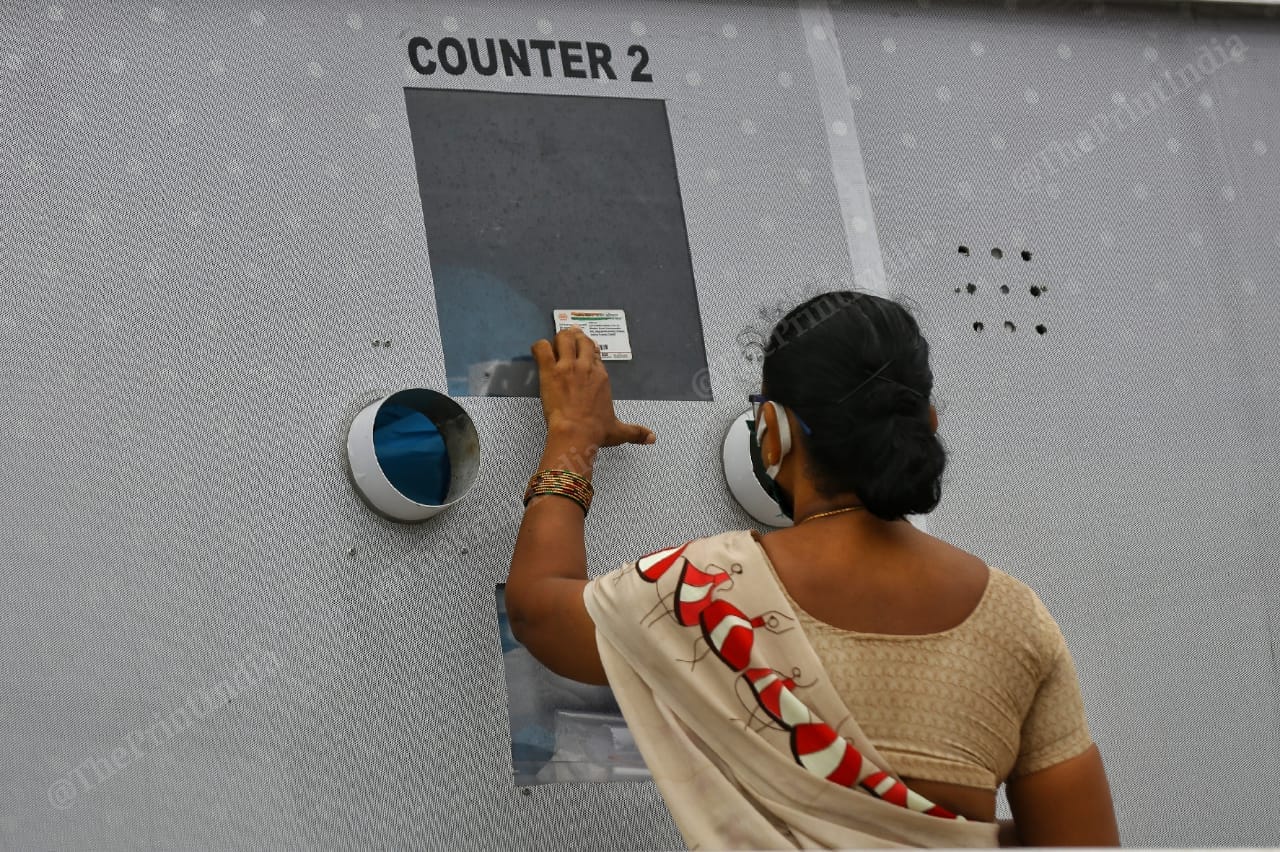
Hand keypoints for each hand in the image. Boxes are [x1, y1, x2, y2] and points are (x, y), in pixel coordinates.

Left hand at [530, 328, 655, 446]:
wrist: (576, 434)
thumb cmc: (596, 432)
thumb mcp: (619, 431)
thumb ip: (636, 432)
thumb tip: (652, 439)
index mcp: (601, 376)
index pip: (595, 353)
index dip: (588, 352)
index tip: (584, 355)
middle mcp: (586, 366)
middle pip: (581, 340)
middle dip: (575, 338)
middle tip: (568, 342)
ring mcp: (567, 366)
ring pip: (563, 338)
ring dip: (558, 339)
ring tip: (554, 345)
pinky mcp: (549, 371)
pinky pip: (542, 348)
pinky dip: (539, 347)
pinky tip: (538, 352)